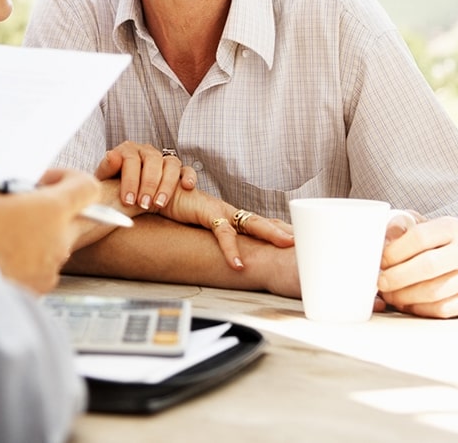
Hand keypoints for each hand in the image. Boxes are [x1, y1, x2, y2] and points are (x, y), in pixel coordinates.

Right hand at [0, 168, 100, 293]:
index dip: (70, 179)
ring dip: (39, 236)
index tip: (46, 183)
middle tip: (26, 209)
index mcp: (52, 210)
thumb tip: (22, 198)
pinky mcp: (40, 288)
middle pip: (76, 218)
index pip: (87, 188)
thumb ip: (17, 193)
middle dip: (56, 210)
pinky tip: (2, 258)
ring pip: (57, 244)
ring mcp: (52, 267)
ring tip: (5, 236)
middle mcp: (60, 239)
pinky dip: (29, 260)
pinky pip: (43, 267)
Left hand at [94, 141, 195, 210]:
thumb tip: (113, 155)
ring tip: (159, 204)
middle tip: (143, 204)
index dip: (130, 180)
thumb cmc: (112, 184)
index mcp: (128, 150)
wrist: (119, 189)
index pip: (131, 160)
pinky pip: (187, 169)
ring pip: (171, 164)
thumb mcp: (104, 178)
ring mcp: (163, 159)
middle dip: (148, 184)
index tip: (127, 200)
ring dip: (166, 184)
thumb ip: (107, 167)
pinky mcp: (177, 170)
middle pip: (152, 161)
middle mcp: (147, 151)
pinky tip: (187, 186)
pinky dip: (189, 176)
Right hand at [157, 188, 293, 270]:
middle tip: (304, 238)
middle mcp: (228, 211)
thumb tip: (217, 251)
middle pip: (262, 221)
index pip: (257, 222)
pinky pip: (223, 233)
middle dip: (284, 229)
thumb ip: (207, 234)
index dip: (275, 228)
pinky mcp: (207, 213)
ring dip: (271, 234)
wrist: (153, 193)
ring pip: (252, 223)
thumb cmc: (172, 206)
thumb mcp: (194, 224)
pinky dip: (231, 250)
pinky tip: (238, 265)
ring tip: (287, 245)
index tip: (294, 235)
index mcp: (227, 215)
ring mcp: (220, 211)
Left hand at [376, 215, 457, 317]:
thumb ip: (398, 228)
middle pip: (429, 265)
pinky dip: (420, 309)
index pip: (420, 237)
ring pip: (435, 291)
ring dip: (405, 296)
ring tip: (390, 295)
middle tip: (381, 282)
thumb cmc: (431, 245)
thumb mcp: (415, 227)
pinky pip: (443, 309)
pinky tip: (408, 303)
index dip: (395, 251)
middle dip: (398, 277)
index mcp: (452, 227)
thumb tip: (386, 239)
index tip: (381, 261)